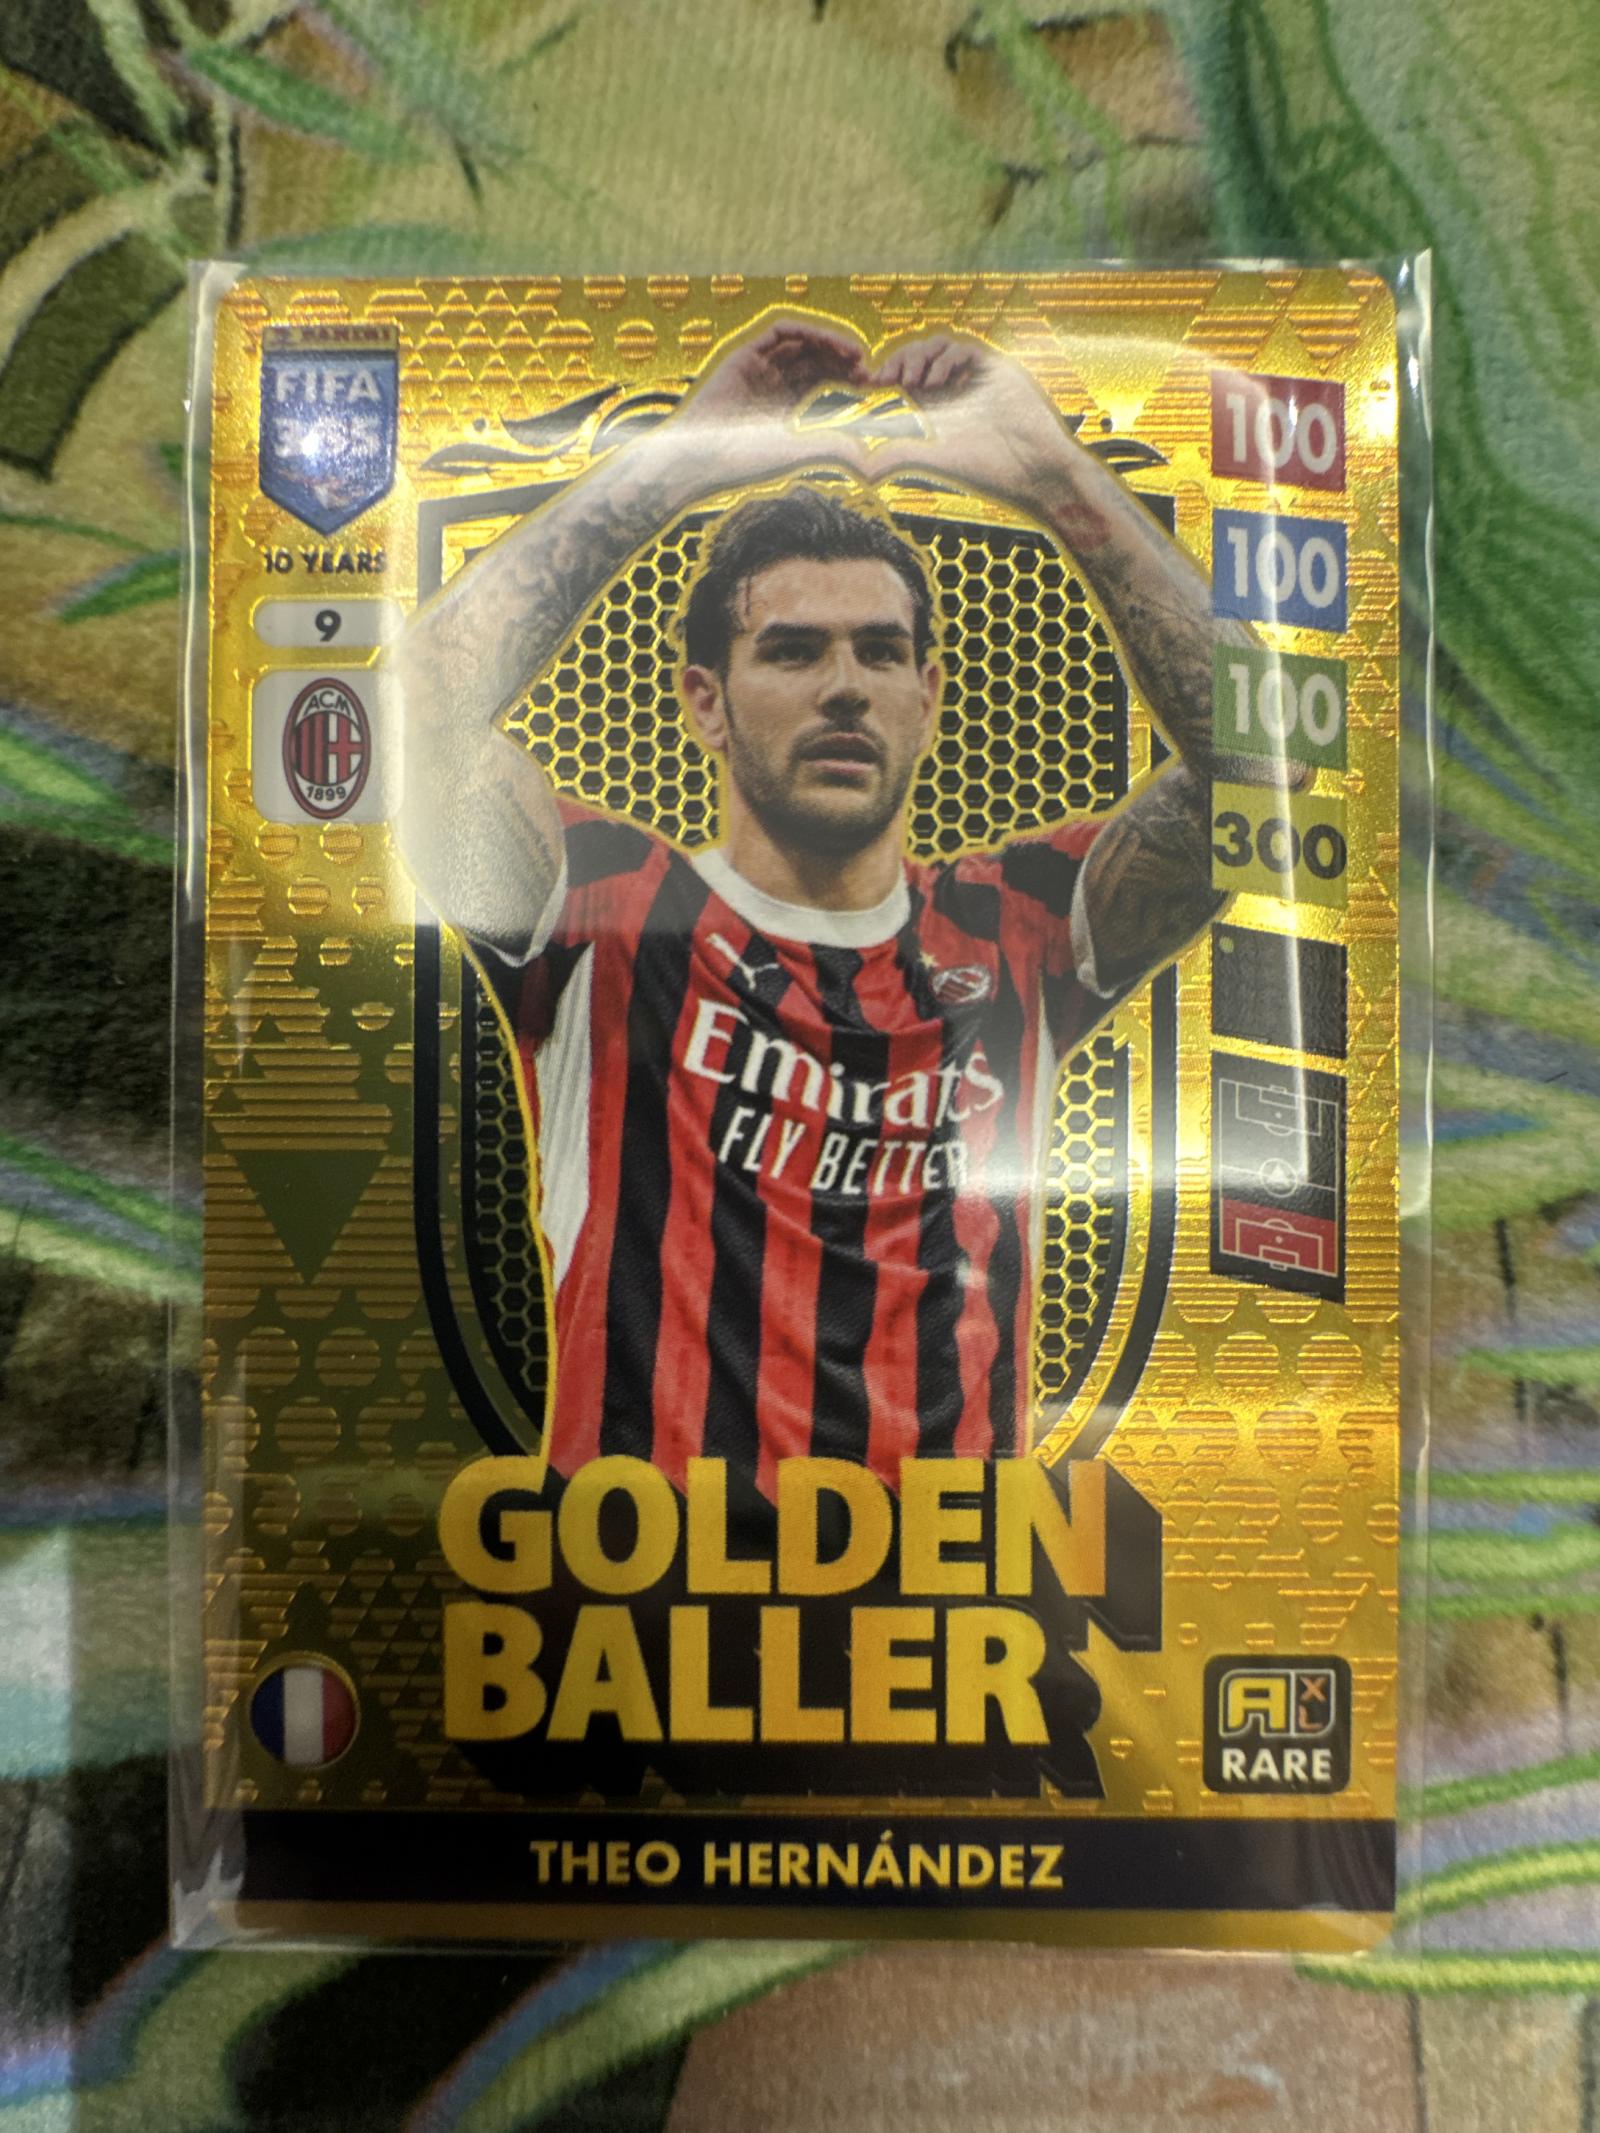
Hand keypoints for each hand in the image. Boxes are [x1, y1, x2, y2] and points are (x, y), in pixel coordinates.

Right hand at [671, 314, 869, 484]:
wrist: (702, 460)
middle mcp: (768, 383)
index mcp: (779, 406)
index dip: (844, 378)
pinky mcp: (743, 355)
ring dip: (829, 343)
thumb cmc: (745, 467)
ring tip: (855, 355)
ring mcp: (755, 367)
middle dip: (841, 360)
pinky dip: (807, 332)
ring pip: (799, 343)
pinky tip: (831, 344)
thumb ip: (826, 447)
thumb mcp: (797, 453)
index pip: (818, 381)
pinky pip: (779, 331)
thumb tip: (861, 453)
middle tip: (867, 369)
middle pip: (811, 359)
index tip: (868, 384)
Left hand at [865, 334, 1086, 517]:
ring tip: (916, 384)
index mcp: (937, 405)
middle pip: (919, 355)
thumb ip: (897, 456)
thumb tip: (862, 467)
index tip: (872, 384)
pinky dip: (949, 361)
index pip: (904, 375)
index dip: (886, 373)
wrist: (1032, 471)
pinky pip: (966, 350)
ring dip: (921, 358)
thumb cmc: (986, 472)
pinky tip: (944, 384)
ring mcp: (974, 376)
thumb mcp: (933, 460)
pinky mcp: (995, 369)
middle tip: (890, 380)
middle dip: (900, 361)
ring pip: (940, 346)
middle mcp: (954, 387)